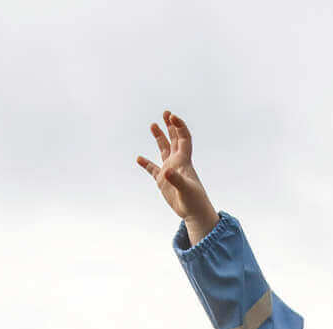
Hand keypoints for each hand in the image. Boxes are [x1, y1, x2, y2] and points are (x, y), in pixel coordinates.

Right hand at [137, 110, 216, 245]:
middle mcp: (177, 163)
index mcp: (184, 161)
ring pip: (164, 150)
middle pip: (174, 140)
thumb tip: (165, 172)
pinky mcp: (163, 181)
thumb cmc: (194, 201)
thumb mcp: (185, 190)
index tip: (171, 116)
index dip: (179, 126)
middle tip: (165, 113)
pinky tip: (139, 158)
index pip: (183, 138)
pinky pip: (152, 169)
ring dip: (159, 138)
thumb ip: (176, 179)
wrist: (194, 213)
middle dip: (170, 126)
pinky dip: (146, 163)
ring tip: (153, 125)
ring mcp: (170, 171)